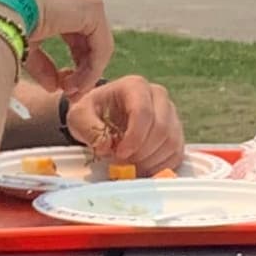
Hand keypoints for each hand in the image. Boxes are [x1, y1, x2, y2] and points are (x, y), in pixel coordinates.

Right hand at [9, 0, 115, 99]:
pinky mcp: (93, 8)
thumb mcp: (27, 47)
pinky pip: (101, 47)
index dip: (75, 64)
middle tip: (71, 95)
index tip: (64, 88)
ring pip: (98, 46)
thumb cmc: (4, 24)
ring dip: (86, 75)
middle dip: (83, 72)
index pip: (78, 36)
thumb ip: (42, 65)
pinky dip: (92, 70)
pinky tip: (77, 85)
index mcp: (60, 0)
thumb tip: (54, 87)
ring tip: (70, 93)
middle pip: (91, 41)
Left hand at [66, 73, 184, 173]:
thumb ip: (89, 129)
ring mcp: (171, 114)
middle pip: (161, 128)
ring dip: (151, 161)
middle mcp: (159, 96)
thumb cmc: (93, 113)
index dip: (134, 137)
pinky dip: (160, 166)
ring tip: (131, 166)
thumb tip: (107, 146)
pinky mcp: (176, 133)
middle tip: (124, 163)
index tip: (120, 154)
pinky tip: (142, 168)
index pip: (143, 111)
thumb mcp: (79, 116)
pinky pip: (176, 153)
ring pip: (171, 142)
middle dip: (142, 152)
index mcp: (135, 86)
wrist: (104, 116)